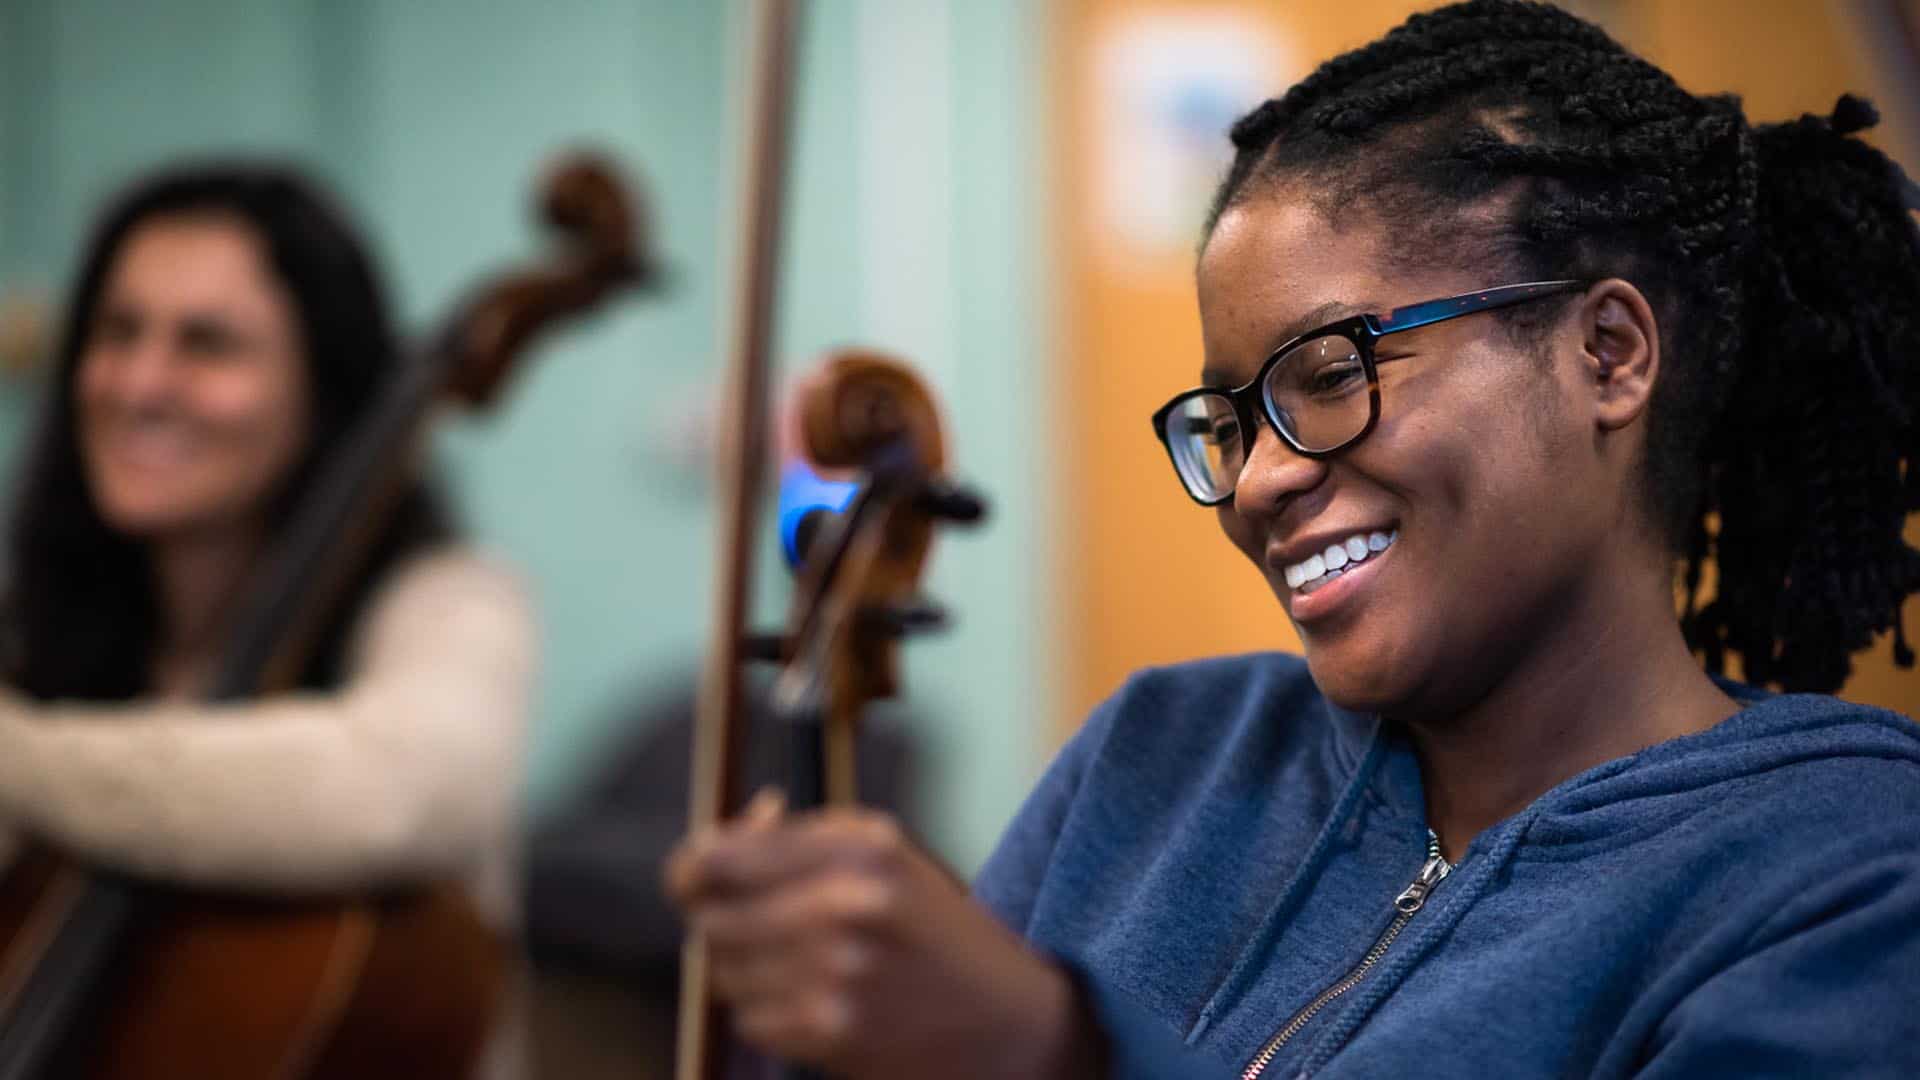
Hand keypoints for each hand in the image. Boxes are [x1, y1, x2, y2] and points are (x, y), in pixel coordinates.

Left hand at [666, 791, 1102, 1078]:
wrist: (1011, 1023)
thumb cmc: (935, 933)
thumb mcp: (885, 857)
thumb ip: (797, 841)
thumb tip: (715, 842)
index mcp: (859, 844)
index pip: (718, 857)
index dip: (690, 869)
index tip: (693, 877)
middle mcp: (846, 900)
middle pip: (711, 919)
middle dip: (723, 926)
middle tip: (762, 930)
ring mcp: (837, 970)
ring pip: (727, 973)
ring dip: (751, 973)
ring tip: (807, 969)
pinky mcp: (832, 1030)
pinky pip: (752, 1020)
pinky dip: (774, 1015)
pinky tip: (822, 1004)